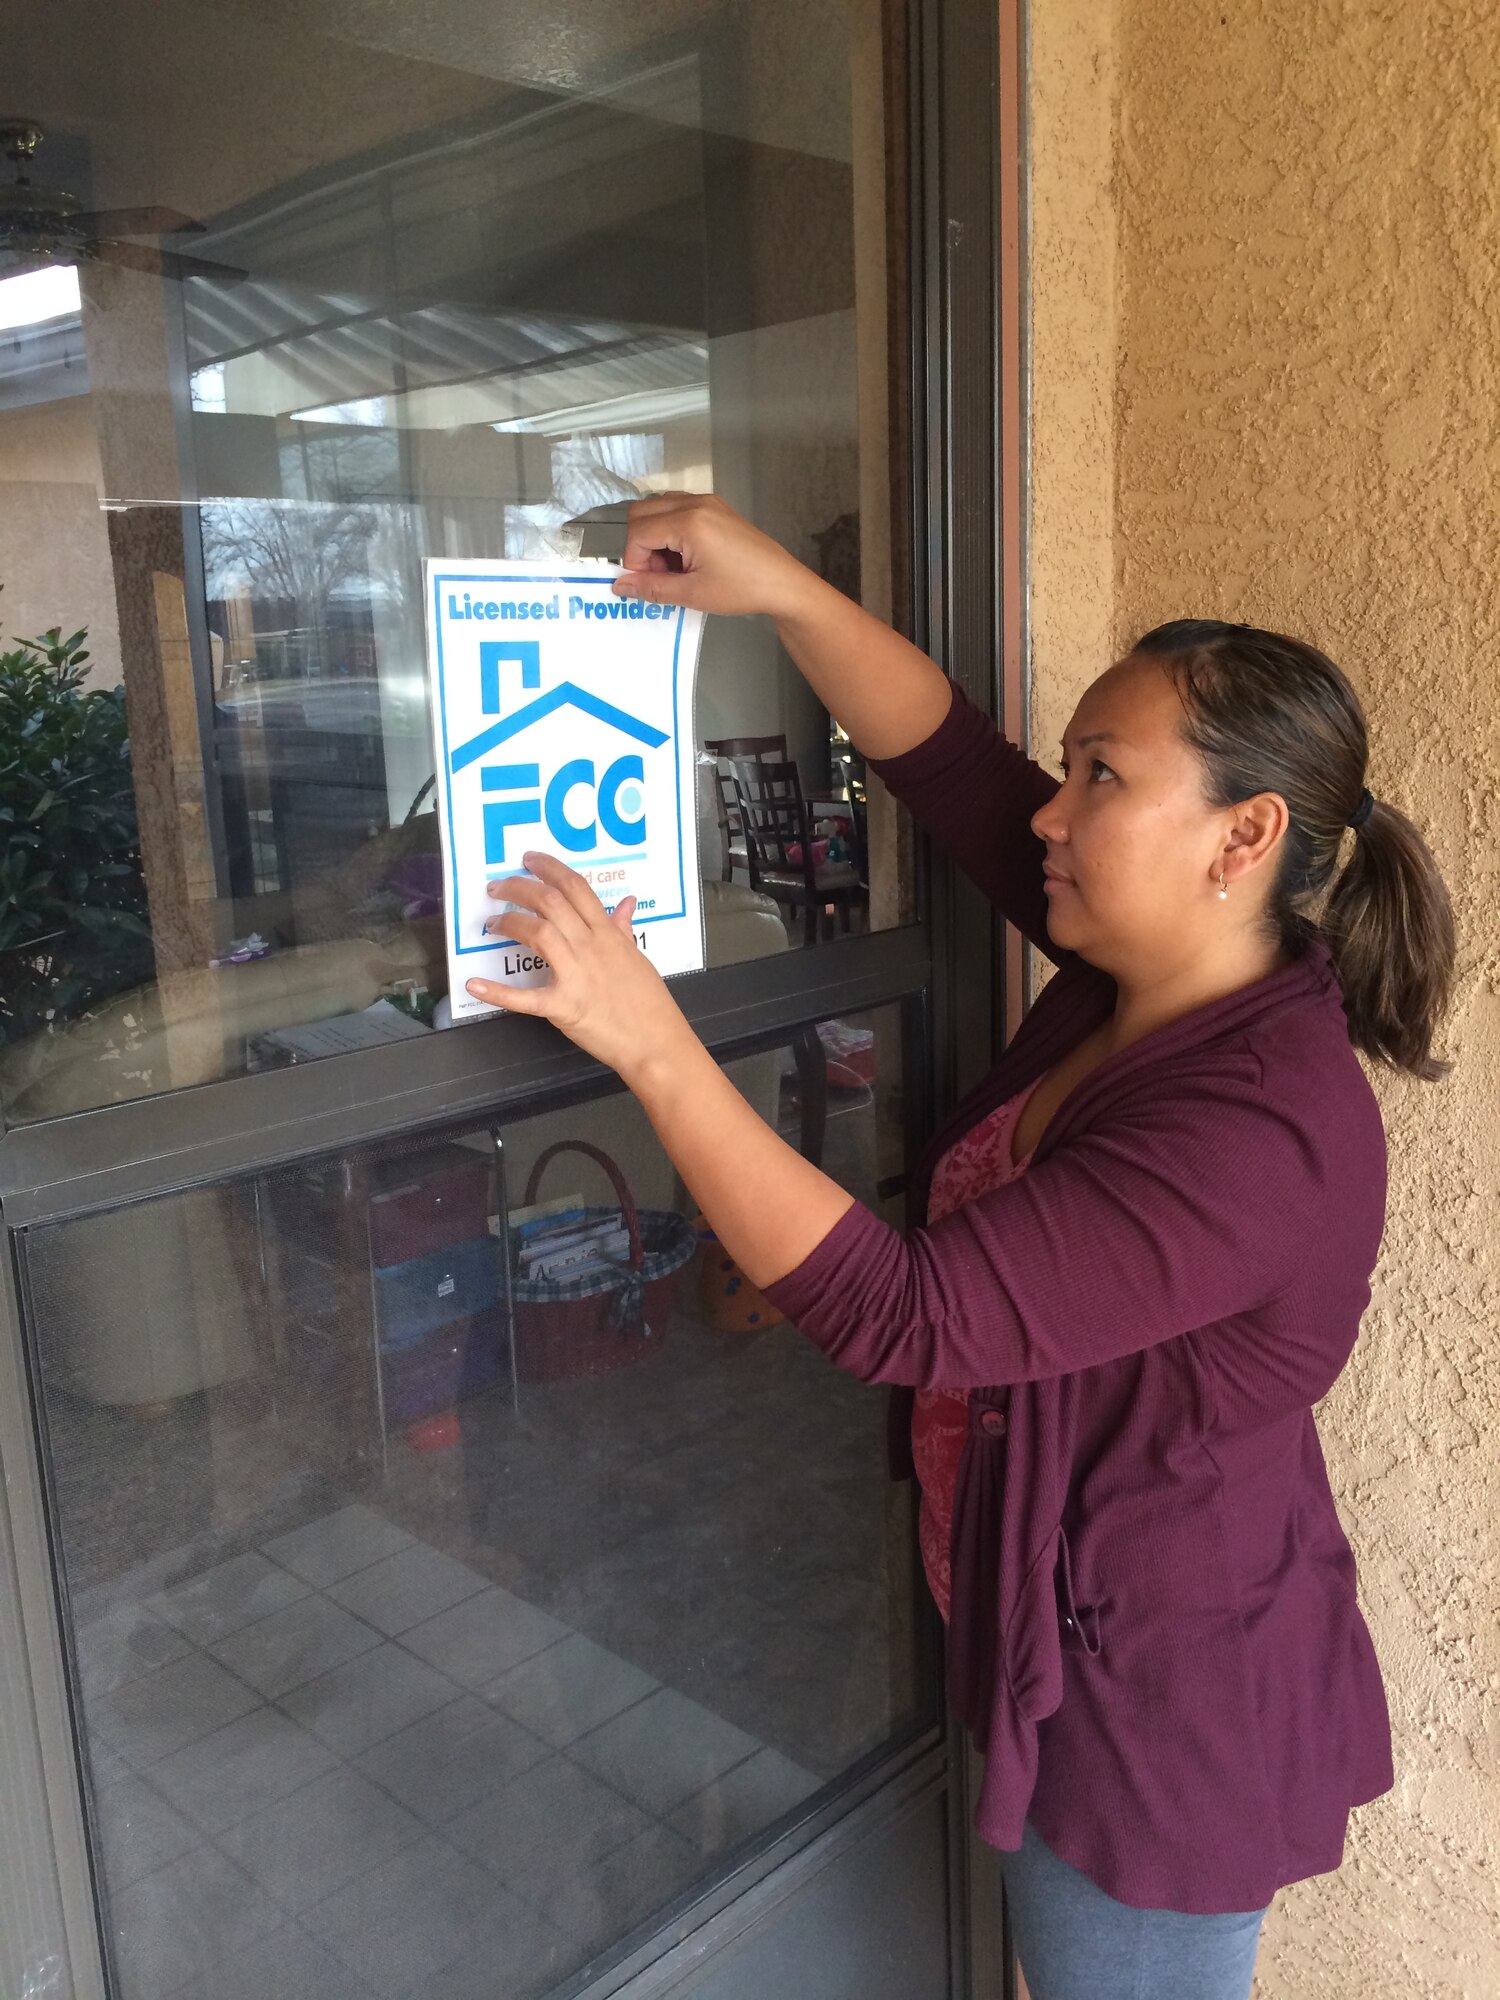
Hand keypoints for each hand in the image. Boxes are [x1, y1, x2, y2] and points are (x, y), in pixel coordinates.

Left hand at [464, 851, 690, 1080]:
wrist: (655, 1042)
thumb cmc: (649, 1002)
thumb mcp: (638, 958)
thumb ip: (623, 929)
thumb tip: (626, 903)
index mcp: (607, 934)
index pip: (576, 888)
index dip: (549, 868)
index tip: (529, 859)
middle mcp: (590, 947)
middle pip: (550, 902)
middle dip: (519, 887)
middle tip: (496, 887)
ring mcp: (576, 975)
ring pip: (539, 933)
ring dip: (510, 922)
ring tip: (492, 923)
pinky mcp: (564, 1006)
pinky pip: (526, 998)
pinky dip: (498, 992)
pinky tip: (474, 985)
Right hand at [611, 492, 824, 621]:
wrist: (782, 583)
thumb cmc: (743, 589)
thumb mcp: (693, 593)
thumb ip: (652, 587)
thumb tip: (620, 586)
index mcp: (689, 522)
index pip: (637, 532)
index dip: (634, 561)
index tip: (648, 583)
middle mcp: (696, 503)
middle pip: (641, 512)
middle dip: (640, 545)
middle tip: (658, 574)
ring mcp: (707, 501)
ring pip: (657, 507)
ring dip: (654, 536)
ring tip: (674, 567)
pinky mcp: (715, 507)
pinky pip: (677, 508)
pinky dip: (671, 530)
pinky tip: (686, 556)